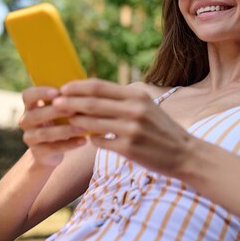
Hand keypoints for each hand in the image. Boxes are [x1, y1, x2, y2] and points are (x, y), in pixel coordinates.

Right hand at [19, 86, 87, 166]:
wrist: (52, 151)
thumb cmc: (60, 122)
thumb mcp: (60, 110)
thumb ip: (66, 99)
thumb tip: (85, 86)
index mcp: (31, 106)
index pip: (28, 95)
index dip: (40, 93)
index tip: (57, 93)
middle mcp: (26, 121)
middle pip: (36, 115)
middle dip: (56, 112)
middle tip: (73, 110)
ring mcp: (30, 137)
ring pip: (45, 133)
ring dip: (65, 130)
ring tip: (82, 128)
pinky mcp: (38, 152)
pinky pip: (53, 148)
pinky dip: (70, 144)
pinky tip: (83, 141)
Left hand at [53, 79, 195, 176]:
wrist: (185, 154)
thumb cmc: (162, 130)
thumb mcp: (147, 107)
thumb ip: (123, 101)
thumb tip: (94, 95)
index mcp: (137, 96)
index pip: (100, 87)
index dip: (78, 87)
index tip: (63, 88)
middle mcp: (134, 110)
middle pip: (93, 103)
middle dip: (70, 102)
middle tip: (55, 104)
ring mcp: (132, 129)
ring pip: (93, 122)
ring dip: (76, 121)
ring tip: (65, 120)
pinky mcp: (129, 148)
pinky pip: (101, 142)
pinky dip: (92, 139)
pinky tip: (89, 138)